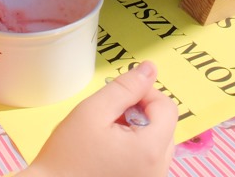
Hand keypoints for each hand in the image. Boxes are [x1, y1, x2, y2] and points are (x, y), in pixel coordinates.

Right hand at [25, 62, 177, 176]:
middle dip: (140, 112)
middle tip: (110, 115)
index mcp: (150, 150)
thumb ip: (125, 87)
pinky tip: (110, 150)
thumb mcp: (92, 111)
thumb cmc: (66, 157)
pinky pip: (149, 161)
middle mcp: (157, 170)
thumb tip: (150, 68)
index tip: (120, 95)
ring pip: (158, 143)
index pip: (167, 107)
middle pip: (165, 126)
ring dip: (138, 130)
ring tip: (108, 134)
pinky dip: (135, 149)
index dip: (145, 93)